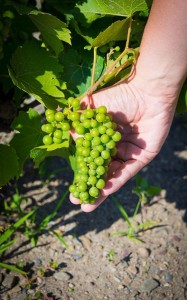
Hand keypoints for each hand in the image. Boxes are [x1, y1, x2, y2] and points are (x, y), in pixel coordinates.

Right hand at [69, 77, 177, 211]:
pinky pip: (128, 171)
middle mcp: (117, 148)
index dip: (81, 171)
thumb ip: (79, 120)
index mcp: (105, 138)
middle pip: (102, 171)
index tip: (70, 184)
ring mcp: (130, 153)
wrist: (146, 91)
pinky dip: (117, 181)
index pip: (91, 159)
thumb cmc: (121, 96)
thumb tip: (66, 134)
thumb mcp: (94, 107)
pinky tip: (105, 191)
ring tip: (88, 205)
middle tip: (77, 200)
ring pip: (114, 175)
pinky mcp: (143, 156)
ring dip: (102, 190)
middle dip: (90, 185)